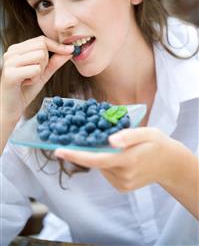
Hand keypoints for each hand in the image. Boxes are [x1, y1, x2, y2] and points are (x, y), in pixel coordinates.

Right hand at [1, 35, 73, 121]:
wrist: (10, 108)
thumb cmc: (25, 90)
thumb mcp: (43, 74)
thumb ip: (55, 62)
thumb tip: (70, 50)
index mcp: (18, 49)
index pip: (41, 40)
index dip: (58, 45)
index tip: (72, 50)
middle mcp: (11, 52)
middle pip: (42, 46)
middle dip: (46, 62)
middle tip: (36, 74)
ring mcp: (10, 62)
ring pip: (40, 56)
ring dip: (40, 71)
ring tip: (30, 79)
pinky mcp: (10, 73)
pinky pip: (35, 70)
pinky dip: (35, 79)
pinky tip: (26, 83)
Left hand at [55, 127, 179, 191]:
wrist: (169, 164)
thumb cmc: (157, 143)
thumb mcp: (146, 133)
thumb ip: (128, 136)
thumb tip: (109, 140)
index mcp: (129, 160)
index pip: (97, 159)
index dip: (76, 155)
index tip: (58, 150)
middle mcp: (124, 176)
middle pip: (96, 162)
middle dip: (88, 150)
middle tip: (86, 136)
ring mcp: (123, 184)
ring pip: (100, 167)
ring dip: (100, 155)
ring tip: (113, 145)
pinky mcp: (122, 188)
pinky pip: (106, 172)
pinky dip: (106, 162)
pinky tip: (118, 156)